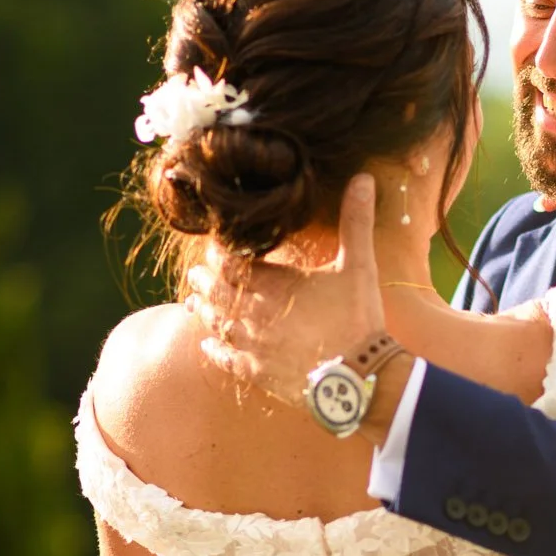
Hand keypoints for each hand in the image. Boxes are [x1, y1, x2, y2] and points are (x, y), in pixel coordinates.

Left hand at [186, 173, 389, 406]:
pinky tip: (206, 346)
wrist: (360, 378)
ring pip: (216, 324)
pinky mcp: (258, 373)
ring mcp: (253, 345)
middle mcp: (254, 313)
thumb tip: (363, 178)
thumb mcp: (359, 266)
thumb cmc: (359, 318)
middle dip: (203, 279)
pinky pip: (225, 360)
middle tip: (194, 272)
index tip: (213, 246)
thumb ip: (355, 221)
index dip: (218, 252)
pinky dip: (213, 351)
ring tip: (192, 302)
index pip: (229, 262)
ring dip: (203, 311)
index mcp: (274, 283)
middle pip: (215, 291)